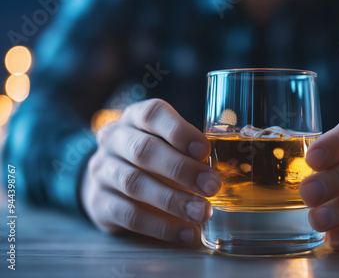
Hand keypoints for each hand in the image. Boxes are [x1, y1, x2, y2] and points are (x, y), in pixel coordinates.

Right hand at [81, 99, 220, 244]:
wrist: (107, 180)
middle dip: (182, 169)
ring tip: (202, 212)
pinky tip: (186, 233)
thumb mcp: (167, 144)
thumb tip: (231, 169)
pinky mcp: (99, 203)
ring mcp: (102, 171)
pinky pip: (129, 216)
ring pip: (134, 183)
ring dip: (173, 200)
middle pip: (144, 150)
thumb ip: (191, 150)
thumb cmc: (151, 158)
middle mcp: (113, 139)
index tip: (204, 149)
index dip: (179, 131)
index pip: (152, 114)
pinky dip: (161, 227)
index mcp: (135, 118)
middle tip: (212, 186)